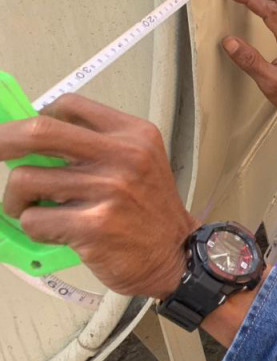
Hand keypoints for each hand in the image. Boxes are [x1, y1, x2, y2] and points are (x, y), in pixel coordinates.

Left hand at [0, 95, 198, 299]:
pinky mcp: (94, 225)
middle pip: (39, 131)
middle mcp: (124, 157)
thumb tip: (34, 136)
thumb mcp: (139, 162)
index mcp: (134, 135)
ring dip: (18, 199)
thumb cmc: (150, 212)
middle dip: (3, 141)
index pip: (71, 105)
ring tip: (37, 208)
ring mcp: (109, 190)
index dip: (40, 115)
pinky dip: (35, 228)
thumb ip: (96, 145)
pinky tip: (57, 231)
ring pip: (26, 180)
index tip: (29, 131)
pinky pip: (33, 219)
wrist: (175, 254)